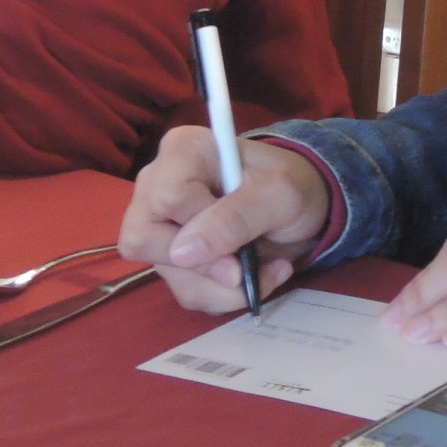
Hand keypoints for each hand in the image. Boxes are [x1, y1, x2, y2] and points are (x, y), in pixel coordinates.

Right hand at [117, 128, 331, 312]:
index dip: (200, 228)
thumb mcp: (281, 195)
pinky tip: (253, 276)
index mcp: (183, 151)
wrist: (301, 205)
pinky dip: (225, 294)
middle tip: (244, 269)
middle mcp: (158, 185)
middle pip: (145, 239)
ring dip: (224, 287)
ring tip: (266, 269)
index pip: (167, 197)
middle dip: (204, 267)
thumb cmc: (290, 184)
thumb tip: (184, 252)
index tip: (239, 243)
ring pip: (169, 274)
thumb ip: (237, 217)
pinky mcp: (172, 257)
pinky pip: (186, 289)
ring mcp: (161, 223)